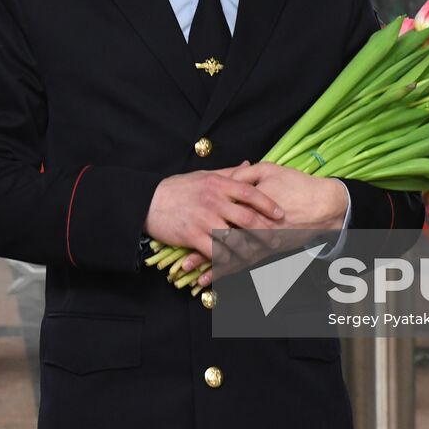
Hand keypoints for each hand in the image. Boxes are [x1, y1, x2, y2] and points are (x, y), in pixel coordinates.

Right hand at [145, 163, 284, 261]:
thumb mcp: (203, 175)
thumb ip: (228, 172)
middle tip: (277, 240)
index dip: (268, 204)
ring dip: (249, 250)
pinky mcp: (192, 236)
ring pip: (234, 238)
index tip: (280, 214)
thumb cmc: (177, 188)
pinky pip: (215, 252)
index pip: (250, 193)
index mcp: (217, 184)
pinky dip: (226, 260)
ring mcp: (203, 219)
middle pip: (247, 218)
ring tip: (259, 256)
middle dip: (265, 231)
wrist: (147, 201)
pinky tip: (233, 263)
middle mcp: (213, 201)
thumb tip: (248, 164)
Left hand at [184, 163, 346, 286]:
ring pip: (232, 257)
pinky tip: (214, 280)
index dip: (200, 220)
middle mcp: (254, 226)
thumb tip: (221, 178)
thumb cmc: (296, 184)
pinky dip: (228, 272)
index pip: (221, 213)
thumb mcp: (269, 171)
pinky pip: (245, 263)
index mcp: (250, 203)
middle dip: (201, 251)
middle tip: (180, 261)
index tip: (182, 226)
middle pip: (222, 240)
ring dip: (211, 267)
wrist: (324, 206)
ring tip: (191, 275)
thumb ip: (243, 176)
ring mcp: (262, 241)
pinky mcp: (268, 250)